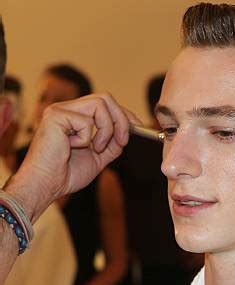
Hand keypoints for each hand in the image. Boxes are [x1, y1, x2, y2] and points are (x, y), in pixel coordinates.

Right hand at [5, 93, 140, 220]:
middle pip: (105, 98)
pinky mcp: (55, 116)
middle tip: (122, 140)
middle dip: (121, 119)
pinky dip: (87, 138)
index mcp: (75, 117)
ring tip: (96, 147)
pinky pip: (86, 121)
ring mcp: (60, 110)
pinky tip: (72, 147)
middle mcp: (67, 109)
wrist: (46, 185)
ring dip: (107, 129)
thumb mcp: (97, 158)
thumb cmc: (65, 175)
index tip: (138, 127)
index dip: (124, 114)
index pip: (104, 104)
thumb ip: (111, 145)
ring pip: (100, 104)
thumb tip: (126, 135)